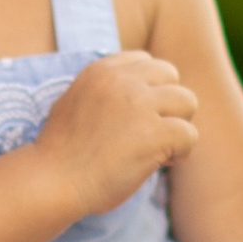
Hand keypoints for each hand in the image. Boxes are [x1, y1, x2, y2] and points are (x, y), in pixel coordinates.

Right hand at [35, 48, 196, 219]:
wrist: (52, 181)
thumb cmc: (60, 153)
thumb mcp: (74, 102)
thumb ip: (103, 91)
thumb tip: (135, 92)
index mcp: (102, 70)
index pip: (146, 61)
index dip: (148, 89)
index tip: (136, 116)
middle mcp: (123, 80)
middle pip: (172, 76)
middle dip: (167, 104)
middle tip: (151, 132)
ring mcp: (140, 104)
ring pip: (188, 101)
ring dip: (178, 126)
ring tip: (159, 148)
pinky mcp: (155, 133)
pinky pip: (190, 135)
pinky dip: (181, 152)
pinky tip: (161, 163)